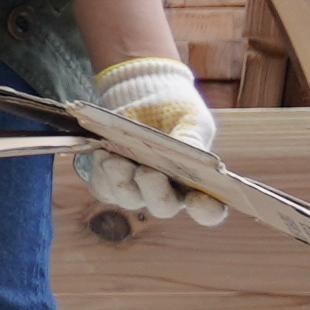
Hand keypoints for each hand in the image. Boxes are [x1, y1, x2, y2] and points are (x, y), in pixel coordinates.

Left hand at [76, 55, 231, 228]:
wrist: (143, 99)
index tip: (198, 200)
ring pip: (129, 199)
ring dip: (122, 181)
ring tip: (116, 160)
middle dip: (155, 192)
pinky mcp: (110, 181)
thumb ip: (192, 136)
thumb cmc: (175, 113)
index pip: (208, 209)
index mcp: (200, 185)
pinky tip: (102, 153)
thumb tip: (186, 151)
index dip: (205, 210)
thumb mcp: (190, 119)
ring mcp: (137, 189)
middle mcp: (169, 194)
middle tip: (149, 173)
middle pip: (163, 207)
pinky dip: (101, 172)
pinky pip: (103, 187)